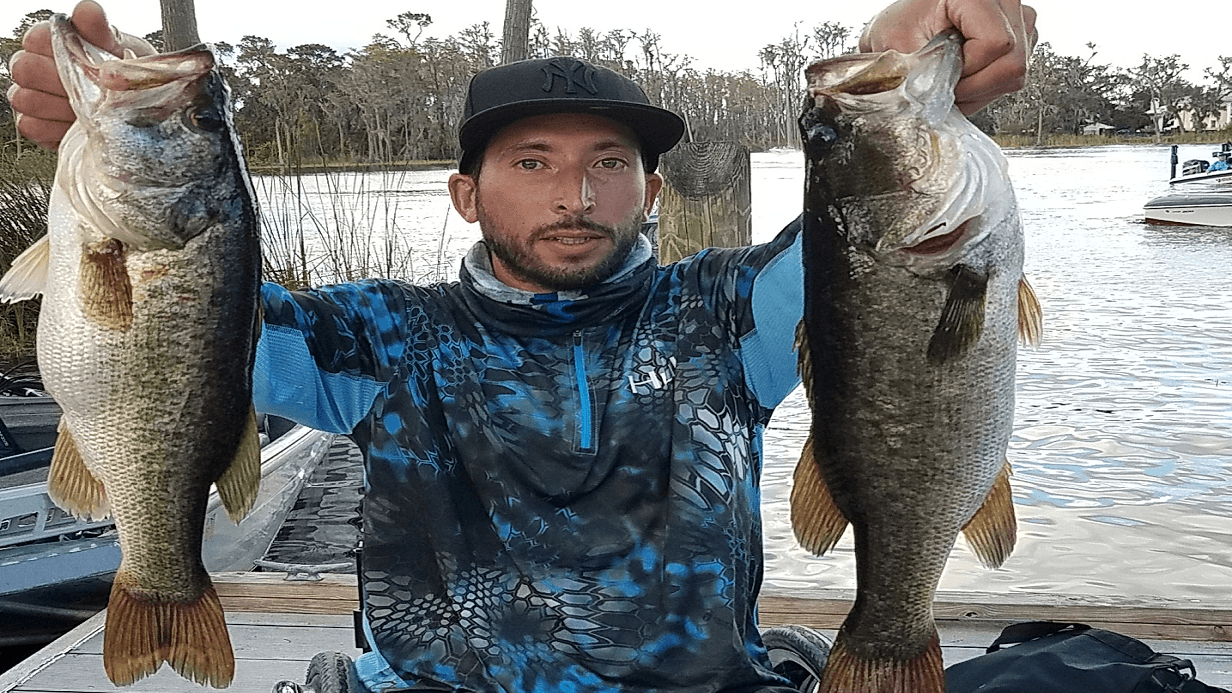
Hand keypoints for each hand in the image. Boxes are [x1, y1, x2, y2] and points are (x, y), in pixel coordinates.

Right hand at [6, 0, 155, 149]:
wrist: (145, 116)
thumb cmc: (128, 77)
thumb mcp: (123, 51)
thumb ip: (101, 30)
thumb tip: (88, 10)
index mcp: (57, 42)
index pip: (34, 39)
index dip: (57, 50)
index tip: (83, 60)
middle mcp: (39, 67)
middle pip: (23, 68)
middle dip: (56, 80)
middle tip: (88, 88)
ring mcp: (36, 96)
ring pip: (23, 97)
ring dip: (57, 105)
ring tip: (88, 109)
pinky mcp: (39, 126)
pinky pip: (30, 125)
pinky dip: (55, 128)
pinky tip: (78, 125)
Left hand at [859, 0, 1037, 114]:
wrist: (906, 25)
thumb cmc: (902, 26)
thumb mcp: (898, 44)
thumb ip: (919, 68)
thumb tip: (935, 95)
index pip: (996, 43)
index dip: (969, 72)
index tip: (944, 76)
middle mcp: (1004, 2)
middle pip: (1012, 63)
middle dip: (976, 87)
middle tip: (947, 87)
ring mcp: (1018, 19)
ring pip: (1015, 74)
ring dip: (980, 90)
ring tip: (953, 81)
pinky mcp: (1021, 38)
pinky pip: (1013, 76)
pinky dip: (987, 86)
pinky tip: (965, 77)